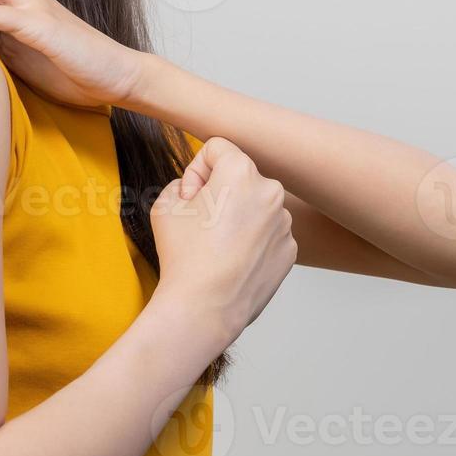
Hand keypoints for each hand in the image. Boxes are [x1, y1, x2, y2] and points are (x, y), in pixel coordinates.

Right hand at [149, 137, 296, 351]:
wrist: (204, 307)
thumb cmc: (183, 255)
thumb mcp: (165, 204)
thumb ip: (182, 183)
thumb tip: (199, 191)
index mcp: (241, 172)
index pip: (217, 148)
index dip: (195, 171)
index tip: (189, 198)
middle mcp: (271, 191)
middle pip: (239, 176)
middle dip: (219, 192)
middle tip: (201, 223)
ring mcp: (284, 223)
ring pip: (254, 205)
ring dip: (237, 216)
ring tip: (216, 246)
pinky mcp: (290, 249)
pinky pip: (267, 232)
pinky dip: (251, 240)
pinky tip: (232, 260)